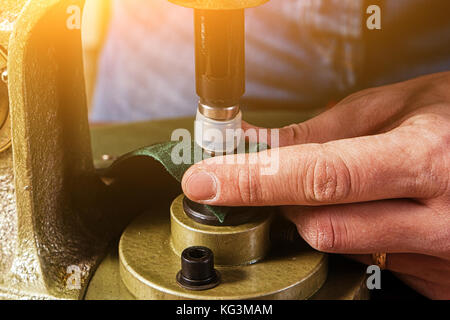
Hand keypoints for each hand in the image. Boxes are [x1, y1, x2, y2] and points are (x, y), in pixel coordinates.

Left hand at [181, 71, 449, 298]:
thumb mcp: (400, 106)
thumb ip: (325, 130)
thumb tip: (262, 144)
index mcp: (426, 159)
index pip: (317, 177)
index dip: (252, 181)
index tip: (207, 182)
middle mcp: (438, 218)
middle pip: (320, 226)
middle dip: (286, 202)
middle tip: (280, 177)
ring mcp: (441, 258)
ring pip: (340, 248)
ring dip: (320, 217)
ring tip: (344, 186)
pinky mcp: (439, 282)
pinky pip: (369, 264)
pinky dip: (355, 236)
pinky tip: (375, 212)